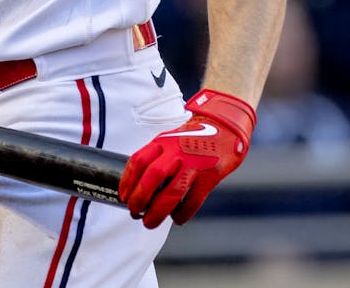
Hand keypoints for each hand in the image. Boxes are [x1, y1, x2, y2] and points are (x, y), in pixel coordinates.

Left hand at [119, 88, 255, 227]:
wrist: (225, 126)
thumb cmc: (194, 138)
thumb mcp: (171, 140)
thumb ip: (157, 157)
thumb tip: (139, 187)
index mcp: (163, 141)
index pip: (138, 161)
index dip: (128, 181)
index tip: (124, 197)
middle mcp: (176, 151)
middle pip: (152, 176)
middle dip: (139, 198)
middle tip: (134, 212)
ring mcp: (194, 162)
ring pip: (171, 192)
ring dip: (157, 211)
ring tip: (150, 222)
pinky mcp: (210, 174)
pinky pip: (193, 200)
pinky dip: (182, 213)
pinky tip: (177, 218)